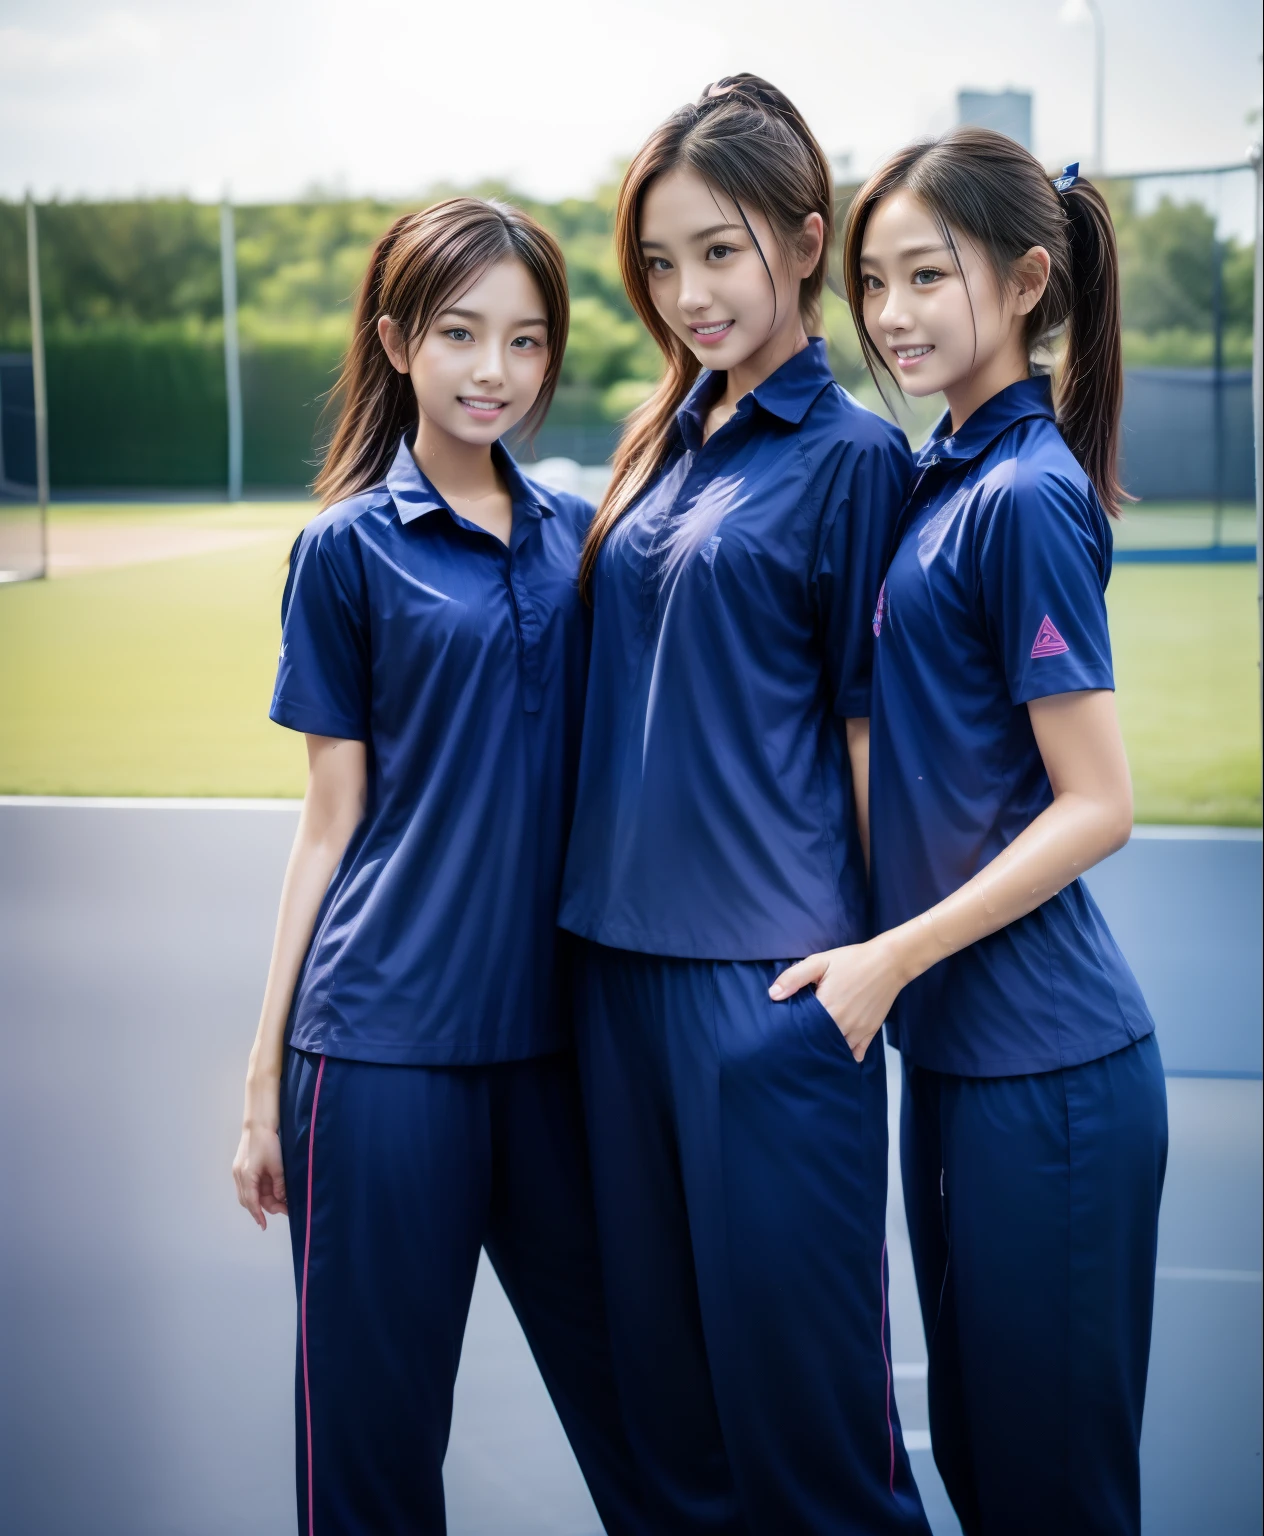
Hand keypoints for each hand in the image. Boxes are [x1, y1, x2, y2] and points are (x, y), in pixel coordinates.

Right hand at [233, 1117, 286, 1230]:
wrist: (258, 1125)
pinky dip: (258, 1191)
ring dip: (262, 1200)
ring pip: (248, 1194)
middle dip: (264, 1208)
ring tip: (280, 1202)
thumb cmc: (268, 1142)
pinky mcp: (241, 1169)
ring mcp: (238, 1172)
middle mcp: (239, 1177)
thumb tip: (281, 1198)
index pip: (252, 1201)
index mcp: (246, 1176)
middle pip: (249, 1200)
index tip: (263, 1225)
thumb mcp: (277, 1165)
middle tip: (283, 1209)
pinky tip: (271, 1192)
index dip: (258, 1215)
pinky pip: (249, 1186)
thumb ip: (278, 1184)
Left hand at [769, 935, 907, 1062]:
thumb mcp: (820, 961)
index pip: (803, 1029)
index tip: (785, 1031)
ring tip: (816, 1045)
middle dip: (808, 1042)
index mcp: (827, 1007)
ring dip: (827, 1048)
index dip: (793, 1030)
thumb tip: (773, 995)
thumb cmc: (853, 960)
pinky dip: (847, 1054)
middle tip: (798, 1040)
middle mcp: (843, 1024)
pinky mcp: (871, 1031)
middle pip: (819, 1042)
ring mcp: (858, 1030)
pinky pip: (857, 1052)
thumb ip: (794, 977)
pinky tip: (838, 1049)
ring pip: (837, 1049)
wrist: (889, 961)